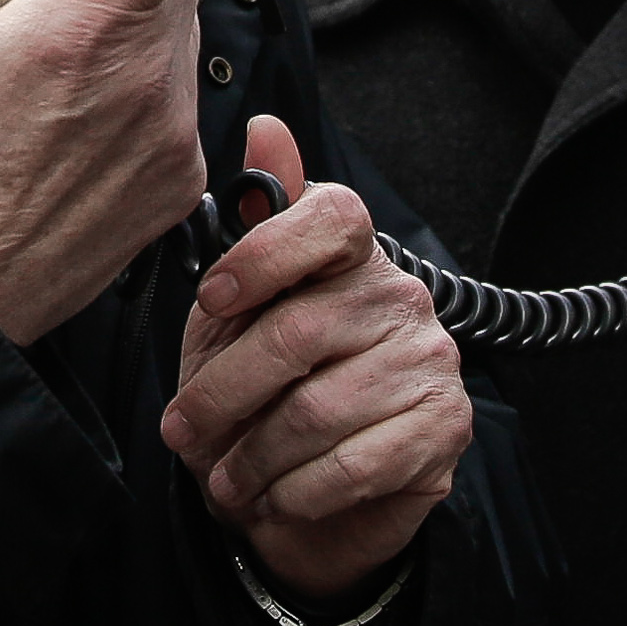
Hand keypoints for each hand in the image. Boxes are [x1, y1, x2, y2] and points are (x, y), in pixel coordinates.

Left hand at [162, 123, 469, 601]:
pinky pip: (355, 465)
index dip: (266, 254)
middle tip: (182, 433)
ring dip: (253, 458)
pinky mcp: (444, 429)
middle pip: (299, 331)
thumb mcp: (235, 312)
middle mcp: (400, 296)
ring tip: (226, 479)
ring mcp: (430, 361)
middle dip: (222, 394)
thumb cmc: (265, 392)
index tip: (213, 299)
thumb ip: (253, 229)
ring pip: (318, 411)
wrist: (309, 495)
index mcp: (351, 254)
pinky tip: (277, 498)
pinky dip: (298, 491)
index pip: (331, 216)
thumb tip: (267, 127)